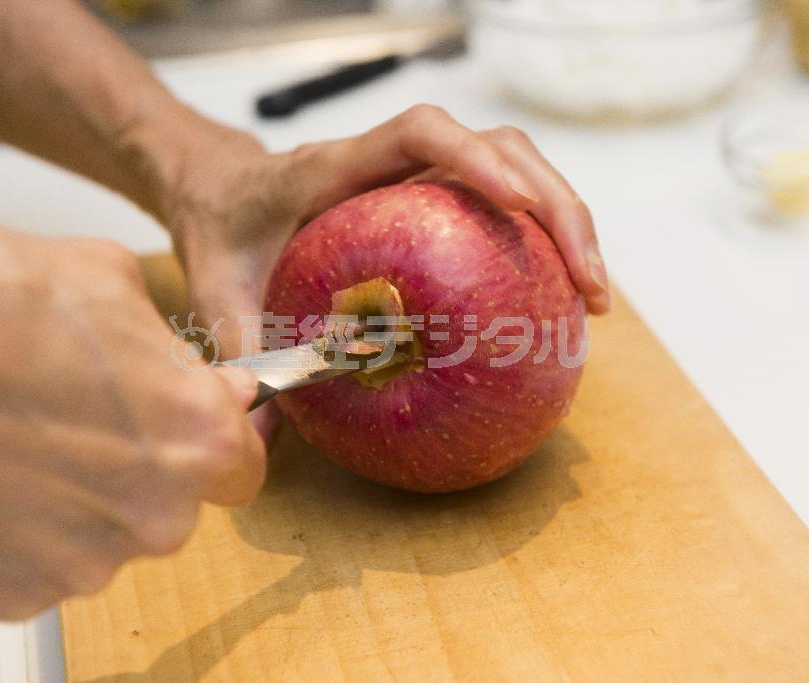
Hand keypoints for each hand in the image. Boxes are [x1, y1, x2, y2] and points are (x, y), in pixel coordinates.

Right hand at [0, 220, 264, 619]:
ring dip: (79, 494)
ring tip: (18, 435)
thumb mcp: (107, 281)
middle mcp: (153, 516)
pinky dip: (22, 526)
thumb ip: (176, 351)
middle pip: (173, 501)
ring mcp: (79, 563)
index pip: (243, 463)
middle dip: (141, 462)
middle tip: (81, 412)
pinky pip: (40, 560)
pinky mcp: (7, 592)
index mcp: (195, 438)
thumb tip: (206, 381)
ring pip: (106, 532)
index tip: (191, 420)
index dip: (215, 434)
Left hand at [159, 104, 609, 359]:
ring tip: (593, 296)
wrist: (219, 193)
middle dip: (557, 203)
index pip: (419, 133)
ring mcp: (416, 180)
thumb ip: (235, 353)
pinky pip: (499, 210)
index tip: (521, 204)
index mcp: (333, 168)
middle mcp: (388, 164)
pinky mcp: (431, 203)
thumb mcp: (215, 293)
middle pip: (498, 146)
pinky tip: (553, 303)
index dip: (475, 157)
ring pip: (515, 171)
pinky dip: (538, 246)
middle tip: (590, 283)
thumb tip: (257, 437)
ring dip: (566, 222)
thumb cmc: (221, 233)